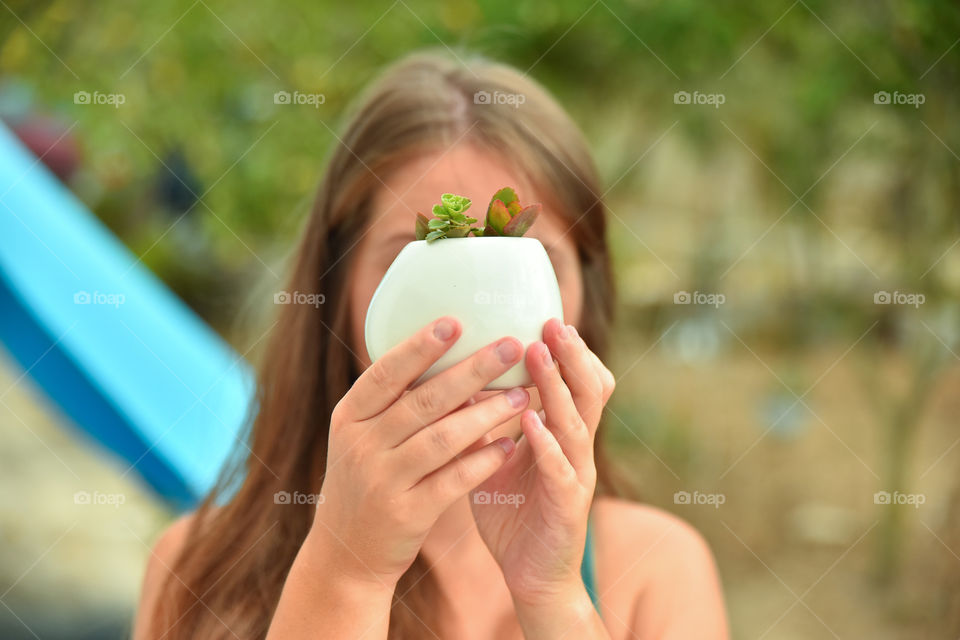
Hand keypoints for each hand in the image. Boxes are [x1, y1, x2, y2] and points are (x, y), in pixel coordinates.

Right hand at [306, 316, 531, 588]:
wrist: (347, 554)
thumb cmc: (367, 481)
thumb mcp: (364, 438)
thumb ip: (395, 402)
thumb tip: (451, 356)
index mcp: (350, 417)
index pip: (386, 373)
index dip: (420, 347)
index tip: (456, 322)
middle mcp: (361, 445)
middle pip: (423, 400)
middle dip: (472, 370)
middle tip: (510, 347)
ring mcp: (383, 481)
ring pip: (443, 438)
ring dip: (488, 413)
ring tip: (521, 394)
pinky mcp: (407, 514)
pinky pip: (453, 480)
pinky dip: (483, 460)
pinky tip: (509, 444)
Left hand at [471, 318, 615, 605]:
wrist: (531, 575)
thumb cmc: (514, 512)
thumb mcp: (497, 457)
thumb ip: (485, 423)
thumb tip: (457, 383)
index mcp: (562, 435)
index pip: (577, 383)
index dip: (568, 352)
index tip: (547, 317)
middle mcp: (576, 449)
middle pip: (586, 392)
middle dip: (571, 356)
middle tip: (552, 322)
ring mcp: (576, 476)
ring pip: (576, 422)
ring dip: (557, 387)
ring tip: (538, 355)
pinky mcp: (567, 506)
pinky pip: (560, 468)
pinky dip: (546, 442)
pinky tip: (529, 420)